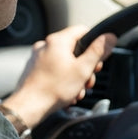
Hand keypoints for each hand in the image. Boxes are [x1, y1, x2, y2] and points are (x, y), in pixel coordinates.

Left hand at [1, 25, 116, 128]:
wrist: (28, 107)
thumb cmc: (53, 89)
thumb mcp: (83, 69)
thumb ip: (98, 51)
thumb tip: (109, 37)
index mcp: (57, 41)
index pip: (83, 31)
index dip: (95, 43)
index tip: (99, 57)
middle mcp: (45, 46)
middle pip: (75, 48)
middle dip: (85, 65)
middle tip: (88, 79)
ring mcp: (38, 58)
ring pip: (65, 61)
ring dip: (75, 75)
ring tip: (76, 90)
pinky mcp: (34, 70)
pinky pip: (55, 70)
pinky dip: (63, 79)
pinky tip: (66, 92)